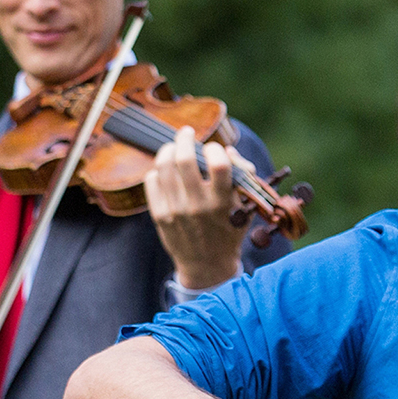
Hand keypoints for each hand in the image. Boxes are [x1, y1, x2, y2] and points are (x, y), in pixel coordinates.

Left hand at [147, 125, 247, 290]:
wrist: (207, 265)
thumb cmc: (229, 231)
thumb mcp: (245, 208)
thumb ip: (243, 178)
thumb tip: (228, 150)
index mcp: (222, 203)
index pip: (218, 164)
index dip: (215, 149)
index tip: (215, 149)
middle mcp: (197, 205)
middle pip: (185, 158)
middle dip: (185, 138)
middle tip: (187, 132)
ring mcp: (175, 210)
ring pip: (164, 165)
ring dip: (168, 149)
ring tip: (173, 146)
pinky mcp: (160, 214)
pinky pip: (152, 180)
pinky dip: (158, 170)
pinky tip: (166, 171)